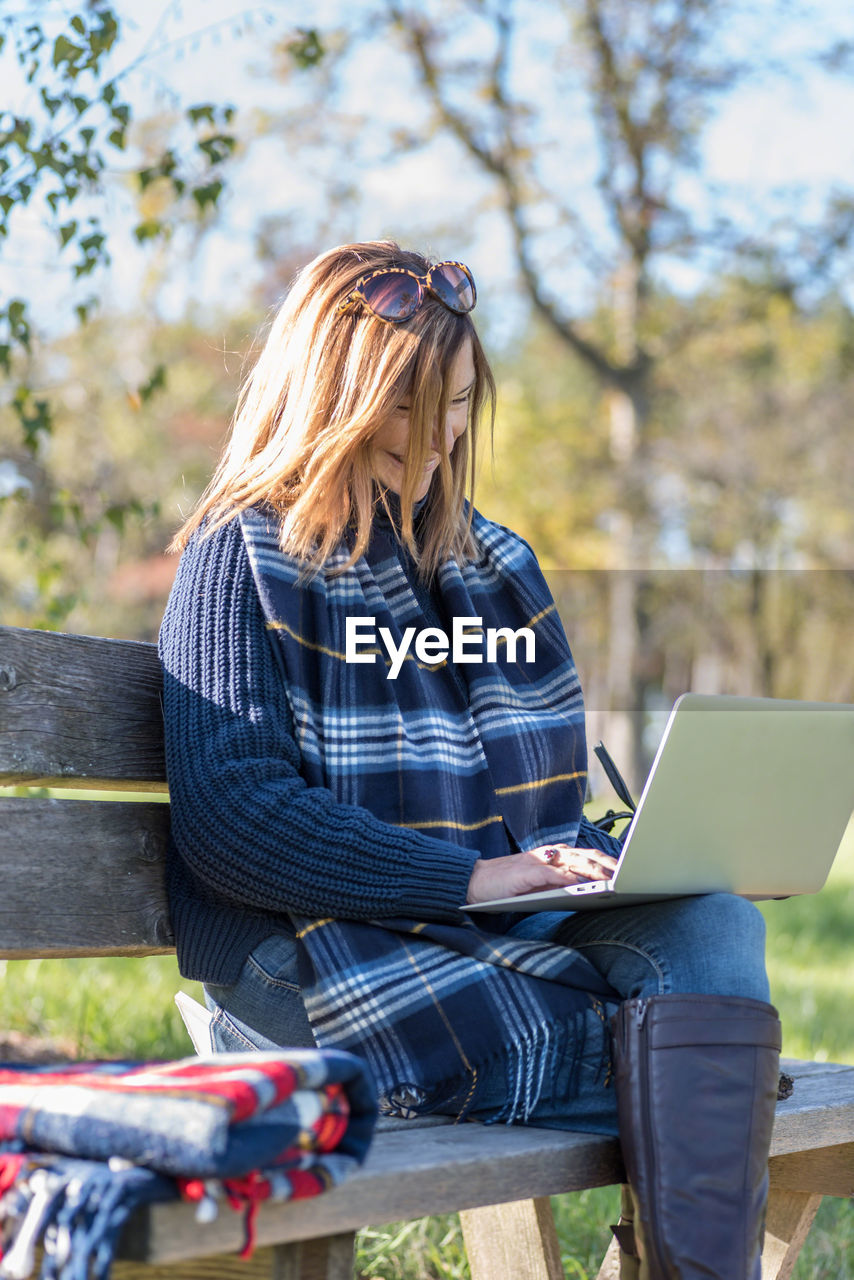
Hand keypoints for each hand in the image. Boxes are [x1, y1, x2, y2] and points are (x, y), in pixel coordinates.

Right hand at [465, 843, 618, 904]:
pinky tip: (581, 885)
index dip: (604, 860)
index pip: (583, 855)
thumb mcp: (537, 884)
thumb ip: (558, 884)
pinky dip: (567, 879)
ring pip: (572, 863)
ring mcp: (536, 862)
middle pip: (583, 856)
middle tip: (628, 873)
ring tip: (612, 879)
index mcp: (550, 856)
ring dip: (593, 871)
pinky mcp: (525, 873)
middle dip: (606, 864)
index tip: (624, 868)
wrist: (474, 882)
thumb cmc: (505, 886)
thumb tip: (585, 891)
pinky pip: (551, 875)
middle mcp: (546, 855)